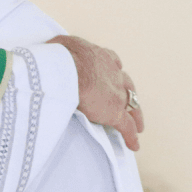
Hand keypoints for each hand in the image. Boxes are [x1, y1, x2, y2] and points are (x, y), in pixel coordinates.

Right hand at [49, 35, 143, 149]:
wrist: (68, 70)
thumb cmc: (61, 56)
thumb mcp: (62, 45)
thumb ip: (63, 49)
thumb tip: (52, 49)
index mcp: (101, 57)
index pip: (113, 63)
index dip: (115, 70)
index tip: (117, 72)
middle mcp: (113, 74)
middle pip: (128, 85)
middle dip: (130, 95)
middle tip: (132, 104)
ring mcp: (117, 93)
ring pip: (132, 106)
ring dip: (136, 116)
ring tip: (139, 126)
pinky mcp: (115, 112)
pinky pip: (127, 127)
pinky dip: (131, 136)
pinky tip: (133, 145)